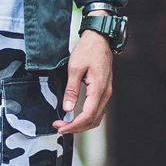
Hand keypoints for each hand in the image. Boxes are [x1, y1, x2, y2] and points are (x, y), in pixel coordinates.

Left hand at [54, 15, 113, 134]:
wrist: (100, 38)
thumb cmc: (87, 50)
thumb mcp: (75, 68)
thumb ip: (71, 90)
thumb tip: (67, 109)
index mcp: (98, 89)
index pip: (87, 116)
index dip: (73, 125)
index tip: (59, 126)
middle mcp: (105, 94)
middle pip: (92, 121)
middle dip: (76, 128)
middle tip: (59, 127)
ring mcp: (106, 93)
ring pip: (96, 118)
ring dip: (81, 125)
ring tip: (66, 125)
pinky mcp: (104, 91)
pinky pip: (97, 111)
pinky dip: (86, 118)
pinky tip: (75, 117)